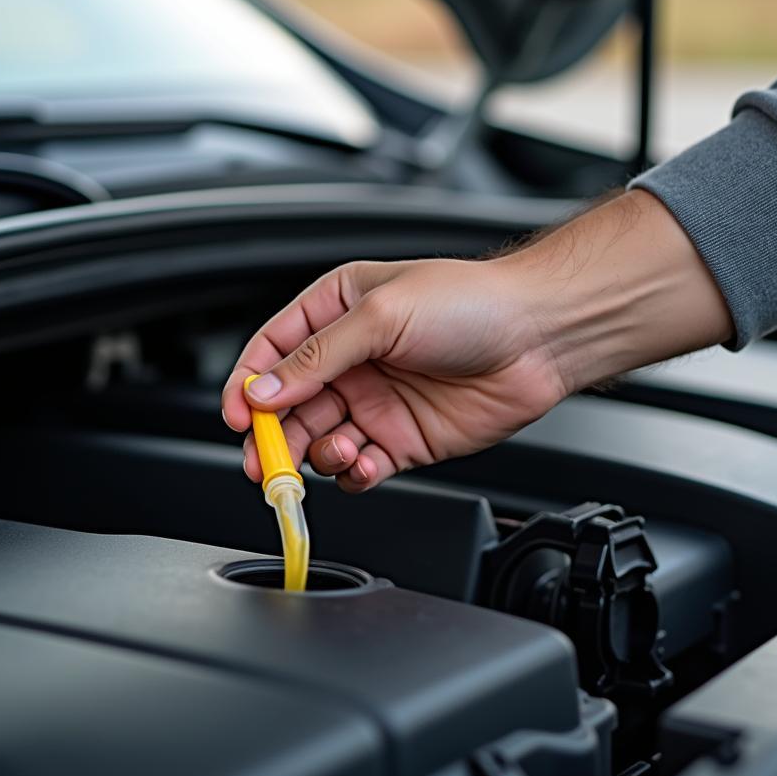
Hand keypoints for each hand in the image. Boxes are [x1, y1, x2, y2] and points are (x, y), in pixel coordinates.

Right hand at [220, 191, 732, 492]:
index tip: (236, 415)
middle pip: (288, 405)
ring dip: (316, 454)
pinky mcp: (402, 440)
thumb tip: (262, 392)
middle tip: (264, 459)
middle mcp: (351, 359)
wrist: (539, 335)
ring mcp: (376, 401)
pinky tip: (365, 462)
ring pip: (319, 440)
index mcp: (336, 311)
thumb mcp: (380, 316)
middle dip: (272, 434)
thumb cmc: (469, 302)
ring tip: (339, 448)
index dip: (248, 385)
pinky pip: (360, 466)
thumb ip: (316, 359)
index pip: (273, 351)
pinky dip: (353, 473)